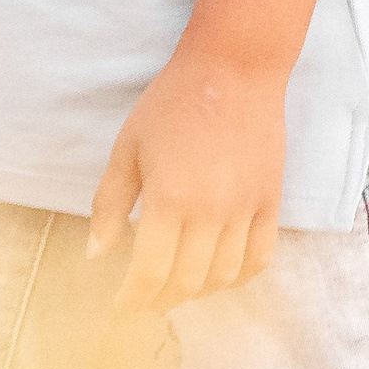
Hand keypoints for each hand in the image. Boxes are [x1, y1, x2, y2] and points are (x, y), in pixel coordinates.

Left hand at [88, 38, 286, 315]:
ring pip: (222, 277)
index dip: (132, 299)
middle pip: (185, 284)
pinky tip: (221, 271)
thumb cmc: (174, 102)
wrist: (235, 65)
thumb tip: (97, 256)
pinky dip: (239, 276)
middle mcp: (210, 211)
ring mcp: (245, 208)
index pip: (149, 274)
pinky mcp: (271, 199)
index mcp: (169, 198)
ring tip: (179, 283)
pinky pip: (260, 258)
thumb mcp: (128, 146)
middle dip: (160, 299)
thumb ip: (109, 203)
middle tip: (147, 295)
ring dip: (197, 291)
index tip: (121, 304)